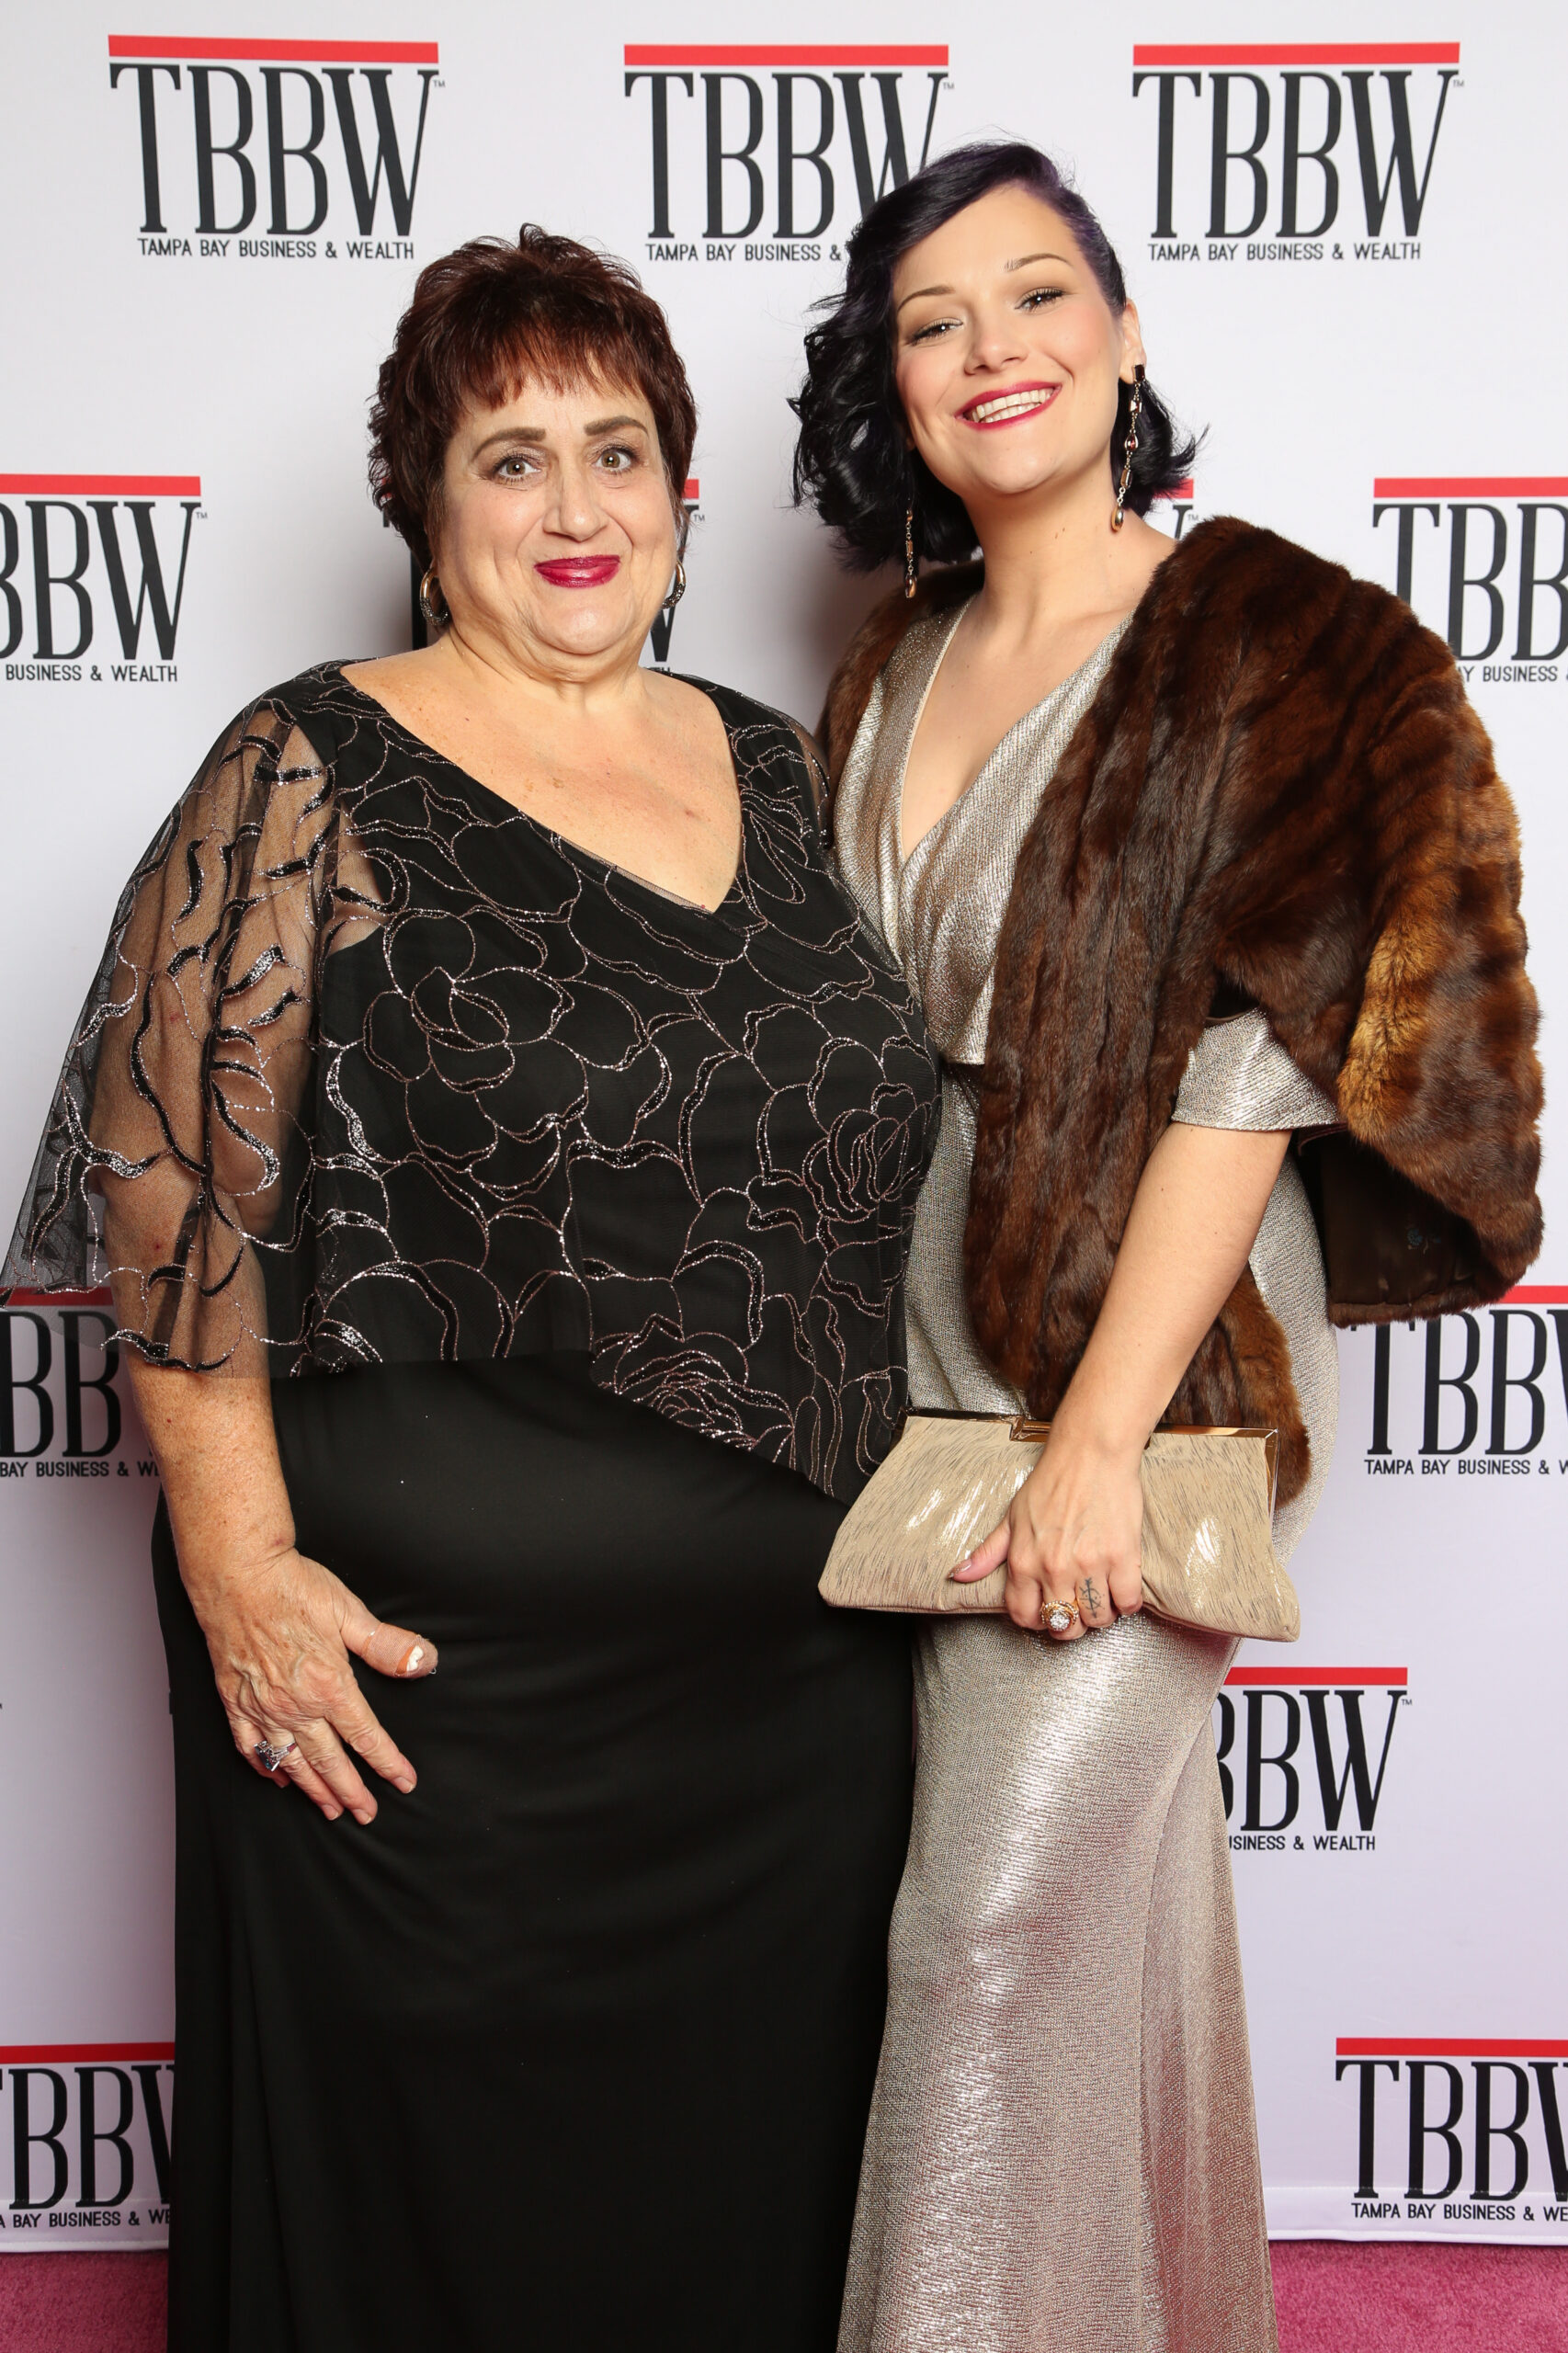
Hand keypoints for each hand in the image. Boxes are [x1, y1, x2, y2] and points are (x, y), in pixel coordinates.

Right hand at [182, 1542, 436, 1822]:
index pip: (366, 1737)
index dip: (388, 1763)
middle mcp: (295, 1706)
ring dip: (314, 1790)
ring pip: (292, 1762)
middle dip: (352, 1792)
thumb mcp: (350, 1613)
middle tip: (367, 1813)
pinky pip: (250, 1748)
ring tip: (331, 1809)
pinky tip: (279, 1778)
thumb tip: (423, 1663)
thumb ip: (387, 1645)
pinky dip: (266, 1767)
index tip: (404, 1782)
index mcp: (329, 1685)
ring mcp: (262, 1708)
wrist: (237, 1576)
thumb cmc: (294, 1588)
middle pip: (330, 1761)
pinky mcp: (235, 1702)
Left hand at [950, 1420, 1145, 1637]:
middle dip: (1072, 1624)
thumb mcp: (1012, 1516)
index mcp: (1024, 1561)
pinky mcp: (1123, 1557)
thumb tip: (959, 1575)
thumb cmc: (1052, 1480)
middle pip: (1064, 1626)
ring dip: (1101, 1614)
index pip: (1026, 1617)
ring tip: (1101, 1594)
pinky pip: (1129, 1602)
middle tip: (1079, 1607)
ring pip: (1097, 1619)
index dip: (1039, 1621)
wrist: (1091, 1452)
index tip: (1049, 1612)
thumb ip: (988, 1552)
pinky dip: (1127, 1602)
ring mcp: (1089, 1564)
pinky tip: (1121, 1587)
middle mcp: (1054, 1568)